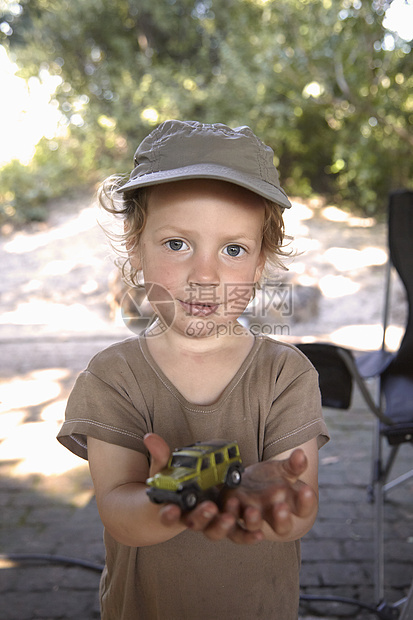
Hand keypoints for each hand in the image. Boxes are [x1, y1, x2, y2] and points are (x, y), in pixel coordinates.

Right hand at [143, 433, 262, 542]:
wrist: (185, 498)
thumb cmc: (172, 482)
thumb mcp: (165, 469)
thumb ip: (161, 455)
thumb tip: (149, 437)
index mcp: (173, 508)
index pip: (167, 515)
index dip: (168, 514)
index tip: (171, 510)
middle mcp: (190, 518)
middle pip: (194, 522)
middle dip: (201, 516)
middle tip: (210, 507)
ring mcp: (209, 522)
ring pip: (214, 530)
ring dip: (223, 525)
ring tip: (231, 517)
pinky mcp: (226, 521)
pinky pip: (236, 532)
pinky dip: (247, 535)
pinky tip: (258, 533)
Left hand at [223, 449, 317, 538]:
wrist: (249, 490)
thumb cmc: (271, 481)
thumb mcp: (282, 470)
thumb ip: (293, 465)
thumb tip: (301, 453)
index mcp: (290, 504)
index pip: (303, 508)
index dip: (306, 502)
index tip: (307, 490)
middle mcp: (272, 516)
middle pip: (282, 526)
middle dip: (282, 519)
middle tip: (281, 507)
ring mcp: (253, 517)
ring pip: (254, 526)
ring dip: (253, 521)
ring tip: (251, 510)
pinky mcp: (234, 515)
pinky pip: (232, 525)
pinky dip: (231, 516)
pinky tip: (232, 502)